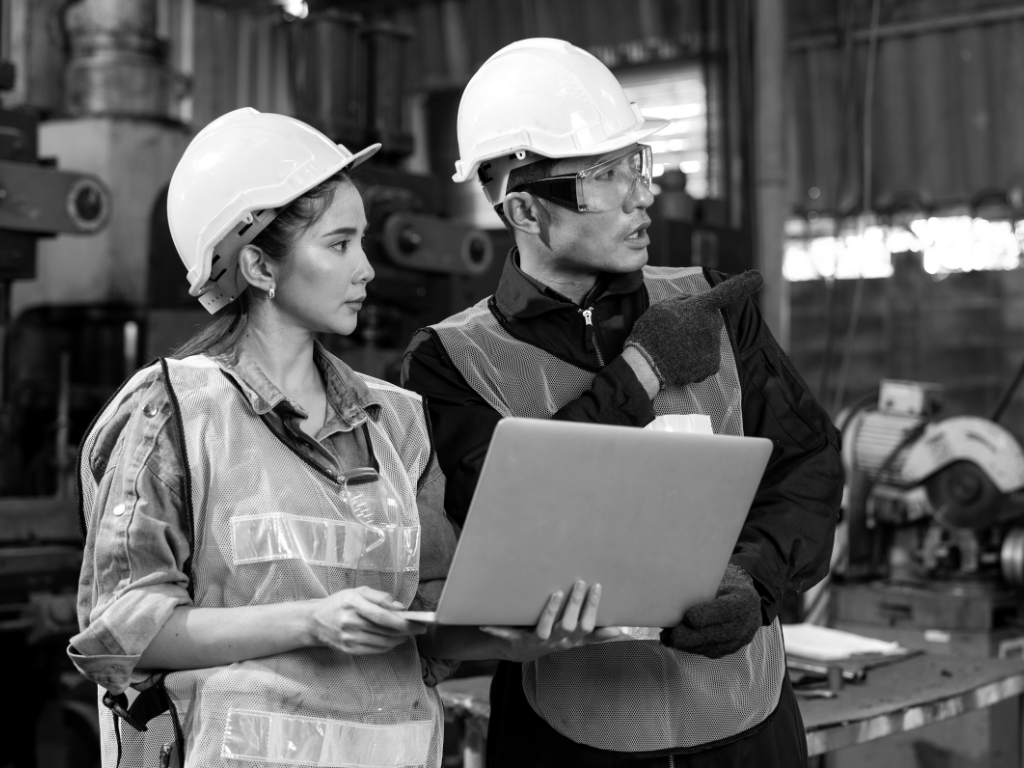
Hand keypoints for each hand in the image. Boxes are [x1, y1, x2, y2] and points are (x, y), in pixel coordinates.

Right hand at [310, 586, 425, 654]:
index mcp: (353, 604)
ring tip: (406, 634)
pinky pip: (375, 650)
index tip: (418, 624)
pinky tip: (393, 640)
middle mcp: (350, 622)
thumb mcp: (357, 592)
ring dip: (399, 640)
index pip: (383, 616)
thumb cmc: (339, 603)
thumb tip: (400, 607)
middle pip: (386, 631)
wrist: (314, 622)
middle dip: (406, 631)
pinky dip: (388, 646)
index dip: (403, 622)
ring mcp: (349, 639)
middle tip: (417, 629)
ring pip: (383, 643)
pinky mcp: (350, 650)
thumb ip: (380, 597)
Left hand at [481, 581, 621, 661]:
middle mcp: (555, 641)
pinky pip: (508, 635)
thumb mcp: (575, 639)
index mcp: (570, 639)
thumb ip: (595, 635)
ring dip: (550, 612)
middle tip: (579, 581)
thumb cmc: (553, 640)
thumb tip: (619, 631)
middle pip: (568, 625)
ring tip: (556, 593)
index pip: (586, 625)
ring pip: (546, 628)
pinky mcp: (516, 641)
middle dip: (575, 604)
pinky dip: (497, 629)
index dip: (592, 607)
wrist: (522, 651)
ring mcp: (535, 641)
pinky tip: (486, 623)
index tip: (597, 585)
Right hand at [624, 270, 762, 387]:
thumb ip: (684, 301)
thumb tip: (696, 302)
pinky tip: (680, 360)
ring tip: (674, 348)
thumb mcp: (662, 306)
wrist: (646, 365)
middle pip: (711, 320)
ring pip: (708, 341)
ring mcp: (714, 347)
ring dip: (695, 343)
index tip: (758, 276)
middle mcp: (712, 326)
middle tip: (675, 331)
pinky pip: (707, 359)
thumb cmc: (650, 331)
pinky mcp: (712, 366)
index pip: (725, 292)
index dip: (742, 284)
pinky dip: (696, 360)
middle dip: (699, 322)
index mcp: (701, 308)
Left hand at [660, 564, 761, 657]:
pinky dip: (691, 648)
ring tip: (667, 638)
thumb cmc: (727, 583)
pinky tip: (675, 642)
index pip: (726, 610)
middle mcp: (744, 623)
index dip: (707, 615)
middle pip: (716, 634)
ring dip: (687, 645)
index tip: (688, 617)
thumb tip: (674, 589)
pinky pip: (709, 651)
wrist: (747, 600)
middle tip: (671, 634)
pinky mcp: (729, 648)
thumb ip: (703, 586)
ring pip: (711, 646)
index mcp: (743, 600)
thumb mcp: (720, 578)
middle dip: (691, 637)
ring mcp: (738, 639)